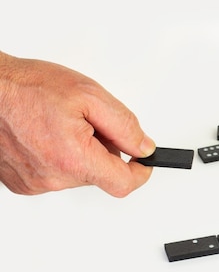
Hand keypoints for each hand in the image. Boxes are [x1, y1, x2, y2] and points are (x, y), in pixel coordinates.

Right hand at [0, 52, 155, 196]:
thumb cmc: (27, 88)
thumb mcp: (90, 96)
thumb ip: (124, 126)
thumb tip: (144, 147)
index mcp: (73, 159)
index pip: (123, 184)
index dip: (139, 172)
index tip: (143, 162)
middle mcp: (53, 178)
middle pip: (100, 174)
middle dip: (103, 150)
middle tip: (87, 122)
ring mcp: (35, 183)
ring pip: (78, 174)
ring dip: (80, 153)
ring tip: (61, 124)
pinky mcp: (22, 183)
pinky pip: (55, 174)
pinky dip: (59, 157)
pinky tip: (46, 135)